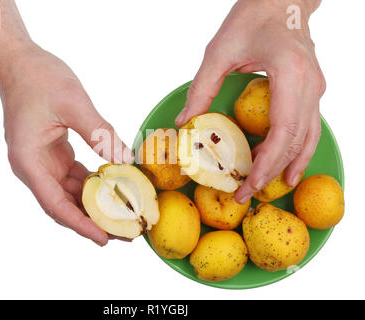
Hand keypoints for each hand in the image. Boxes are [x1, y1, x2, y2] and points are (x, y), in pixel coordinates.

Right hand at [0, 42, 132, 245]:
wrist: (20, 62)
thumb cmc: (39, 78)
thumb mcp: (74, 103)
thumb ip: (100, 133)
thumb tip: (126, 160)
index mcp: (29, 161)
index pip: (55, 204)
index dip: (80, 224)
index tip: (103, 239)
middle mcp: (33, 167)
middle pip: (64, 205)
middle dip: (93, 220)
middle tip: (124, 232)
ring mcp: (42, 162)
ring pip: (70, 194)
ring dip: (95, 205)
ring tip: (123, 216)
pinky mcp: (52, 155)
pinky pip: (74, 178)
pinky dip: (93, 185)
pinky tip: (114, 189)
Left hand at [175, 0, 324, 202]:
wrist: (281, 0)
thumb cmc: (252, 18)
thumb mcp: (219, 52)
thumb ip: (202, 89)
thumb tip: (185, 123)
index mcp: (290, 74)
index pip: (283, 132)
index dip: (266, 164)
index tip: (248, 185)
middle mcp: (310, 84)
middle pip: (296, 141)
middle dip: (272, 172)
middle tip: (248, 194)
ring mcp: (316, 88)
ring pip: (307, 138)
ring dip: (288, 165)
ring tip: (270, 187)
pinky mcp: (312, 89)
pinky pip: (307, 127)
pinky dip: (294, 149)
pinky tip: (282, 164)